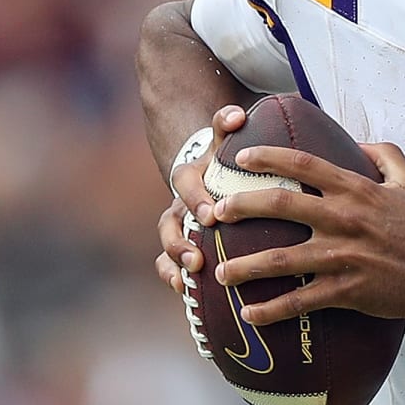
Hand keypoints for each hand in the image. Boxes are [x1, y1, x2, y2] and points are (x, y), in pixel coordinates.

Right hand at [153, 104, 248, 291]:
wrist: (210, 175)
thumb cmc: (224, 159)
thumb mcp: (225, 141)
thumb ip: (226, 124)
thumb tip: (238, 113)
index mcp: (190, 176)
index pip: (186, 185)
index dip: (195, 200)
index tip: (211, 217)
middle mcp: (178, 202)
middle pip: (170, 222)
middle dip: (181, 240)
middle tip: (198, 257)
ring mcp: (176, 225)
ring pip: (167, 243)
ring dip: (176, 259)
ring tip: (192, 272)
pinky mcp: (178, 245)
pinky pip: (167, 264)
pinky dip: (173, 276)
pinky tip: (184, 291)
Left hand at [209, 141, 404, 323]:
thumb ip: (383, 155)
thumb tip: (355, 143)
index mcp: (357, 190)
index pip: (304, 164)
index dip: (269, 156)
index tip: (242, 157)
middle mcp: (344, 220)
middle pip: (280, 205)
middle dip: (241, 205)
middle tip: (215, 211)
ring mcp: (342, 257)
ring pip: (281, 260)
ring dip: (245, 267)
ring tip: (220, 273)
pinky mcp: (344, 291)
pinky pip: (300, 302)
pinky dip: (271, 310)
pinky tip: (248, 314)